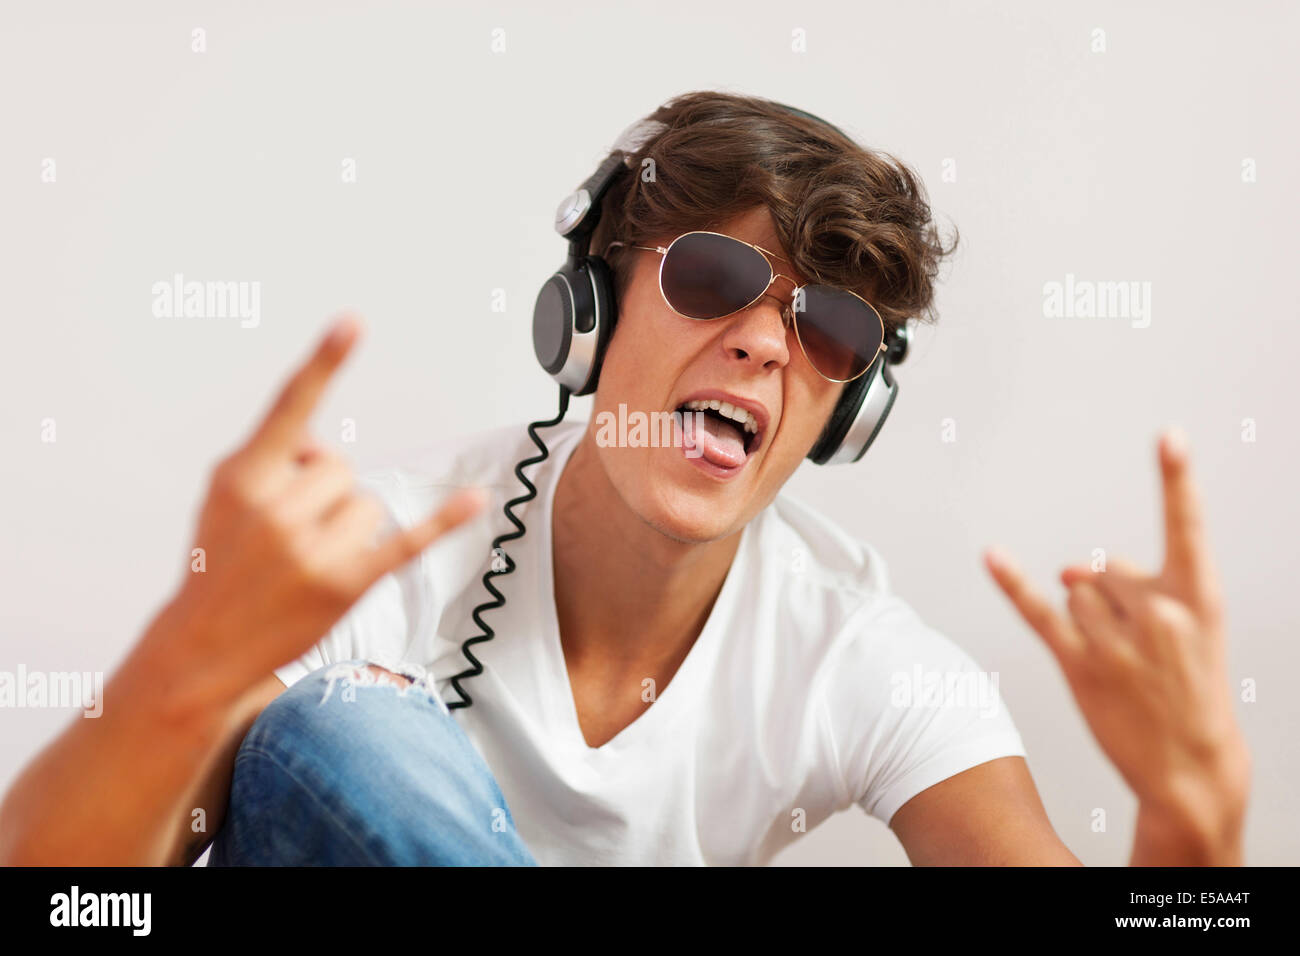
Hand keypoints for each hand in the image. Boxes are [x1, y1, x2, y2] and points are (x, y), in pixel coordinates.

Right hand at [152, 315, 485, 708]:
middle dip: (325, 495)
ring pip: (368, 503)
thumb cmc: (219, 565)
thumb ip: (272, 458)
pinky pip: (406, 540)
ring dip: (347, 528)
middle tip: (291, 535)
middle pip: (343, 467)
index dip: (324, 364)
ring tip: (308, 562)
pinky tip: (476, 501)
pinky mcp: (347, 583)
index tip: (354, 322)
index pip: (291, 409)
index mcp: (244, 477)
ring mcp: (313, 548)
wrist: (201, 647)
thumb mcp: (224, 498)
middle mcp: (278, 508)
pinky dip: (445, 521)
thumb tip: (325, 448)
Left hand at [983, 429, 1249, 852]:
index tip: (1169, 437)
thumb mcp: (1186, 630)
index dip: (1177, 479)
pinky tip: (992, 556)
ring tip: (1121, 662)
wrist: (1193, 764)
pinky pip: (1039, 613)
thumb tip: (1071, 569)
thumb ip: (1130, 585)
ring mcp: (1117, 640)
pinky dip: (1012, 583)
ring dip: (1087, 619)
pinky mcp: (1080, 664)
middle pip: (1105, 569)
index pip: (1188, 528)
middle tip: (1141, 648)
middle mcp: (1158, 614)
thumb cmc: (1190, 689)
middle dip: (1111, 599)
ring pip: (1075, 592)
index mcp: (1197, 599)